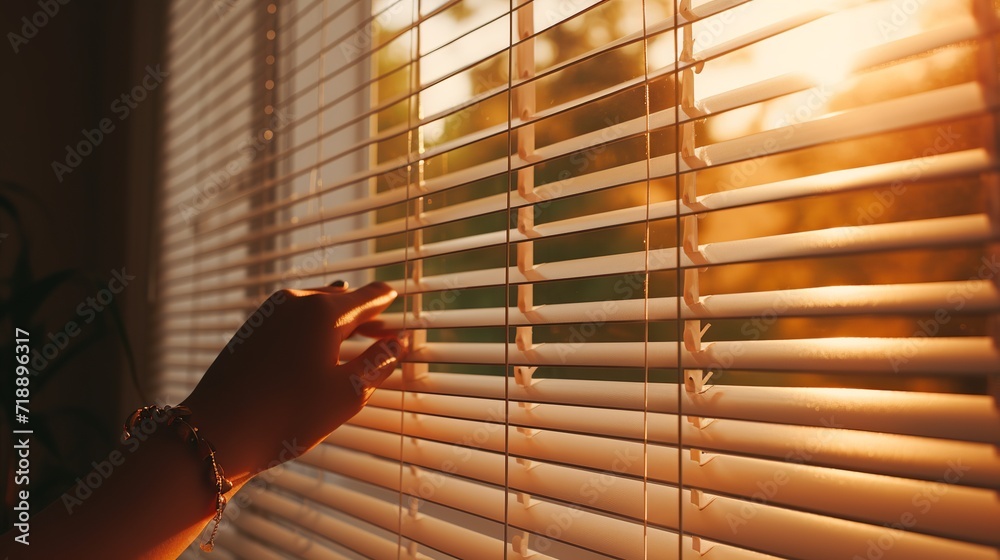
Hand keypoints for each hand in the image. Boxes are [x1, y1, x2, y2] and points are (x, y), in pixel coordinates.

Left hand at [180, 281, 406, 482]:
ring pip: (315, 310)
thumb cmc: (288, 415)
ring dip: (339, 323)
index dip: (385, 299)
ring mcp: (269, 314)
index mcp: (324, 311)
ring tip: (355, 339)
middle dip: (364, 316)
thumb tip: (398, 342)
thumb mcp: (347, 393)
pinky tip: (318, 350)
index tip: (396, 296)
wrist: (216, 432)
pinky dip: (314, 329)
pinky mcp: (251, 331)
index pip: (367, 297)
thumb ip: (378, 363)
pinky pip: (294, 320)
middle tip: (385, 330)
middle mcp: (296, 302)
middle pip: (341, 301)